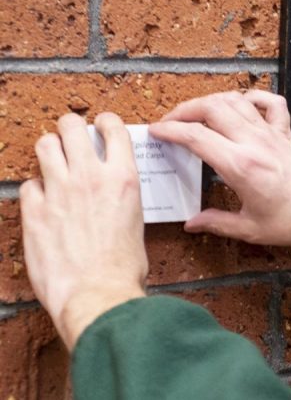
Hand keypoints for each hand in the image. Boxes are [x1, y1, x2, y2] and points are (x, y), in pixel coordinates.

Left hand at [21, 113, 147, 350]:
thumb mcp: (136, 219)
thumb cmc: (123, 267)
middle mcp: (90, 177)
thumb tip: (114, 191)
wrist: (97, 294)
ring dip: (49, 149)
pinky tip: (43, 200)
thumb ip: (122, 195)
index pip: (112, 128)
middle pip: (72, 126)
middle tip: (72, 136)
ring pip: (44, 145)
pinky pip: (28, 185)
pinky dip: (35, 189)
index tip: (102, 126)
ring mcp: (59, 192)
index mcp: (123, 178)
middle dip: (70, 127)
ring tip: (53, 159)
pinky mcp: (34, 212)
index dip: (105, 122)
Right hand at [150, 90, 290, 246]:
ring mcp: (272, 134)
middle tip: (170, 121)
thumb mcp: (251, 229)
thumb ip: (217, 223)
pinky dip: (253, 96)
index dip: (171, 130)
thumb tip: (193, 223)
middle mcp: (255, 143)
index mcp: (241, 166)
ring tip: (196, 112)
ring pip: (236, 101)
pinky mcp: (286, 133)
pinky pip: (270, 103)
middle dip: (185, 110)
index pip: (197, 137)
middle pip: (212, 109)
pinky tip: (241, 103)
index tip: (157, 132)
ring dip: (212, 101)